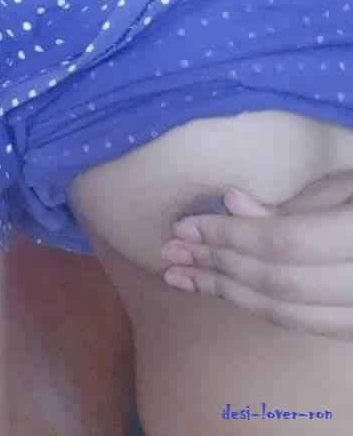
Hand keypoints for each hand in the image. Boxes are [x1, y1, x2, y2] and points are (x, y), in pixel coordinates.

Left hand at [160, 171, 352, 340]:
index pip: (285, 243)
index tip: (183, 227)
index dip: (229, 237)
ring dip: (228, 294)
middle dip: (218, 268)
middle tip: (170, 255)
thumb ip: (294, 202)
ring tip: (183, 276)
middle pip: (281, 285)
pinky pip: (305, 325)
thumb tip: (232, 204)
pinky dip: (259, 308)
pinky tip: (225, 290)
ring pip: (289, 314)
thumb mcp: (344, 181)